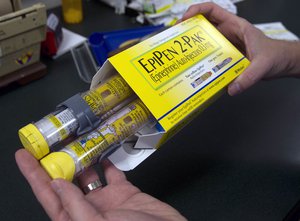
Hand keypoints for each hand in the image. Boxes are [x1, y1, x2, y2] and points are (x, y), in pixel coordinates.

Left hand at [15, 149, 186, 220]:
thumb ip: (76, 207)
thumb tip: (56, 183)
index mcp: (75, 220)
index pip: (48, 195)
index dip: (34, 175)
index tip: (24, 155)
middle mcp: (87, 209)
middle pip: (65, 181)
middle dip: (57, 162)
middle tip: (51, 141)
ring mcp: (106, 200)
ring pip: (88, 174)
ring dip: (82, 158)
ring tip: (76, 139)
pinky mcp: (124, 191)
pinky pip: (112, 173)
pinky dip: (107, 160)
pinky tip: (103, 148)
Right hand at [182, 3, 299, 94]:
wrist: (282, 64)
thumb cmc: (276, 56)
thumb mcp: (263, 64)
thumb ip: (249, 77)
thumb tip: (231, 89)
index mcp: (235, 26)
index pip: (212, 10)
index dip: (197, 11)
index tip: (184, 19)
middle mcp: (228, 34)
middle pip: (203, 26)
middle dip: (188, 30)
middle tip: (175, 40)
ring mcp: (225, 46)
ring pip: (205, 42)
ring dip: (192, 47)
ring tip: (180, 56)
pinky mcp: (225, 57)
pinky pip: (210, 56)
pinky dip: (201, 60)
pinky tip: (194, 69)